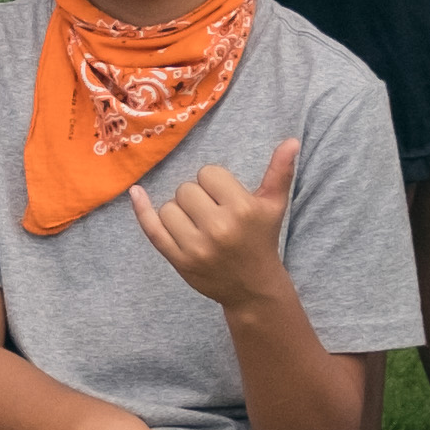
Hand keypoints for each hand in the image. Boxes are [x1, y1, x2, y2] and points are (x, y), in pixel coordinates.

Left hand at [131, 137, 300, 310]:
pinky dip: (142, 210)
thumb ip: (280, 172)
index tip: (225, 198)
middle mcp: (219, 228)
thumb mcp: (274, 206)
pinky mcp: (179, 261)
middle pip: (186, 189)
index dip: (215, 183)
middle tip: (213, 214)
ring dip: (179, 211)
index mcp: (243, 210)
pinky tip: (137, 193)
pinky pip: (152, 228)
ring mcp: (196, 247)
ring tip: (199, 224)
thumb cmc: (261, 239)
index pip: (208, 174)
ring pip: (169, 207)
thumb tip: (291, 141)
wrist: (253, 288)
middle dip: (197, 197)